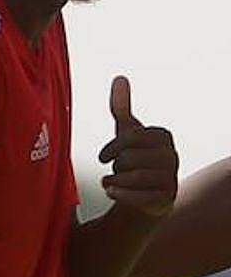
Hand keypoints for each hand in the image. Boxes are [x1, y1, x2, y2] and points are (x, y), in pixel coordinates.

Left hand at [97, 76, 177, 217]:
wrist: (143, 192)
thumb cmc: (135, 158)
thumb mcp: (126, 132)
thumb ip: (121, 107)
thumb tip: (120, 78)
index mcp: (162, 136)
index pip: (131, 137)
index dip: (113, 147)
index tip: (104, 156)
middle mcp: (172, 156)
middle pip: (130, 158)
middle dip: (116, 166)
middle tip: (117, 170)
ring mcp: (171, 178)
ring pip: (134, 177)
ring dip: (115, 180)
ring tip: (112, 182)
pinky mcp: (166, 198)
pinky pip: (139, 197)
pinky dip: (121, 195)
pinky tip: (112, 192)